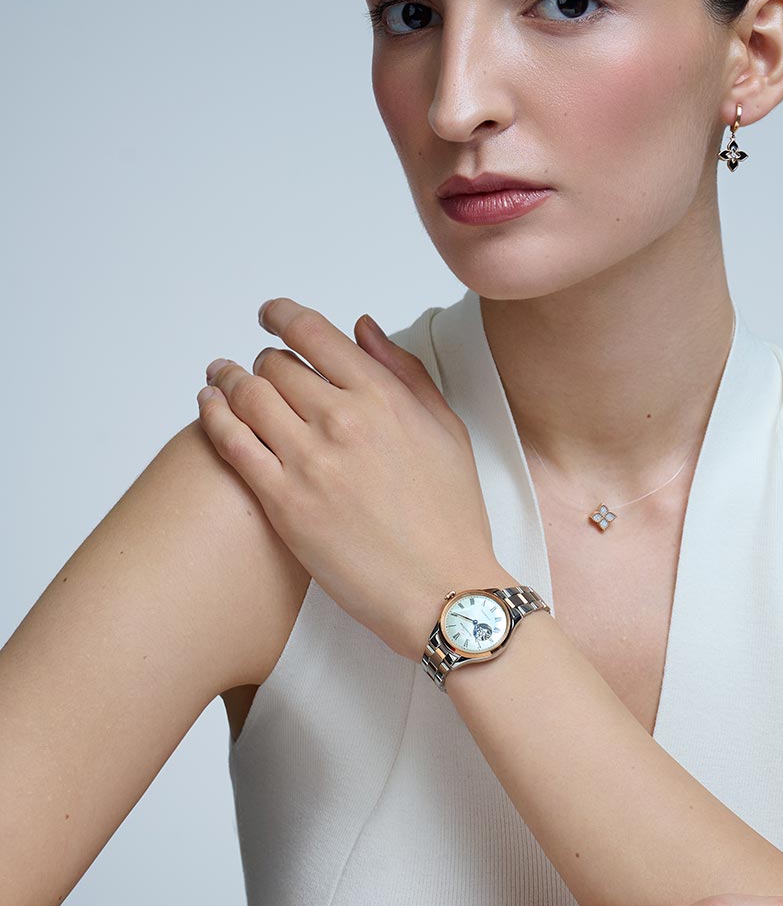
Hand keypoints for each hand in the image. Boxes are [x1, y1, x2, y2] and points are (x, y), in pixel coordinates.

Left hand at [196, 298, 502, 659]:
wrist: (443, 590)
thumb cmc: (451, 516)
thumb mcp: (446, 429)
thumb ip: (404, 371)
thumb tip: (363, 327)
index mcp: (384, 397)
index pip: (314, 334)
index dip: (282, 315)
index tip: (271, 315)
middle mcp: (343, 420)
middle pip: (276, 364)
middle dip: (263, 360)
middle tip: (257, 368)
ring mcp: (309, 460)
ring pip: (247, 396)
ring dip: (228, 379)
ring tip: (220, 378)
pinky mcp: (283, 502)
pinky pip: (232, 442)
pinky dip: (213, 416)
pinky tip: (208, 406)